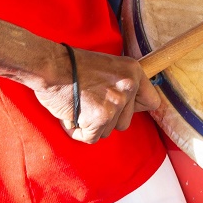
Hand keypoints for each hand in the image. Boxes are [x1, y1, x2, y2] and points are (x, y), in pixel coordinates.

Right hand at [34, 46, 160, 143]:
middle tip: (88, 103)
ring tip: (78, 107)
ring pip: (108, 131)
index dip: (134, 108)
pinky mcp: (100, 118)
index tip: (121, 107)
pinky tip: (71, 116)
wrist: (50, 65)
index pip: (151, 102)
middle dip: (107, 119)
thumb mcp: (108, 66)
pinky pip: (93, 137)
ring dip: (93, 125)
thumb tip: (128, 104)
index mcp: (133, 72)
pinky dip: (80, 131)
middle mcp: (129, 87)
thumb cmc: (72, 65)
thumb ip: (121, 84)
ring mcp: (115, 104)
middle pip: (125, 122)